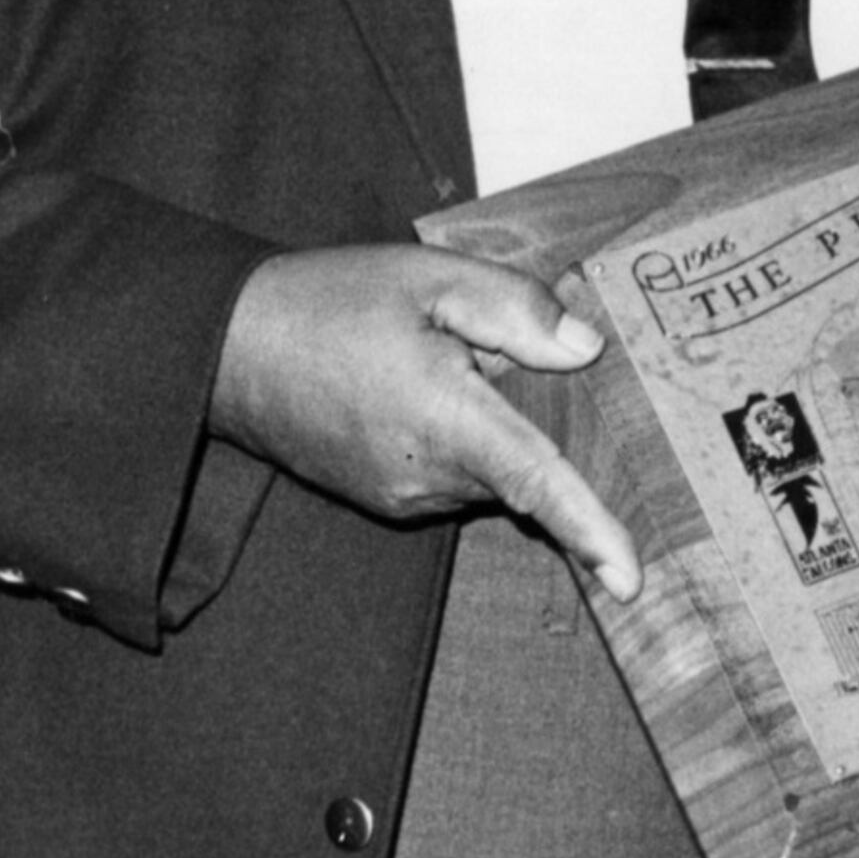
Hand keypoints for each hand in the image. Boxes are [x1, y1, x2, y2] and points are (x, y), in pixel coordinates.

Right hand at [209, 245, 640, 601]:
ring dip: (495, 426)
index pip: (539, 484)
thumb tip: (584, 350)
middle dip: (545, 424)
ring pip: (492, 470)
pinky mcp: (385, 496)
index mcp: (448, 421)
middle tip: (503, 353)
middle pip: (527, 466)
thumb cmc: (329, 303)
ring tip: (443, 356)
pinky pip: (455, 473)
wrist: (228, 348)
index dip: (591, 531)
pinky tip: (427, 384)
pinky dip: (465, 437)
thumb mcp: (431, 278)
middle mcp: (428, 475)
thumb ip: (515, 309)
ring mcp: (403, 494)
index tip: (630, 578)